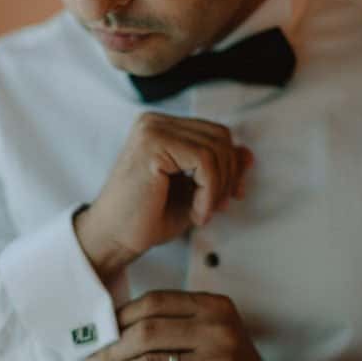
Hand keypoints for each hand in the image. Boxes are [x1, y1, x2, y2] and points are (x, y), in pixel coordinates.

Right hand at [75, 114, 253, 282]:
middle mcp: (155, 122)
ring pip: (215, 148)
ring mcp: (152, 130)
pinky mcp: (152, 145)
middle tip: (215, 207)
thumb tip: (248, 154)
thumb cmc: (146, 217)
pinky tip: (196, 213)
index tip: (228, 196)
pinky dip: (209, 192)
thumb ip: (219, 170)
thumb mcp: (193, 191)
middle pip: (220, 136)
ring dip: (218, 188)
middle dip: (228, 176)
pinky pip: (204, 161)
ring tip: (202, 212)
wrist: (113, 238)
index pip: (216, 133)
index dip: (231, 166)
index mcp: (162, 127)